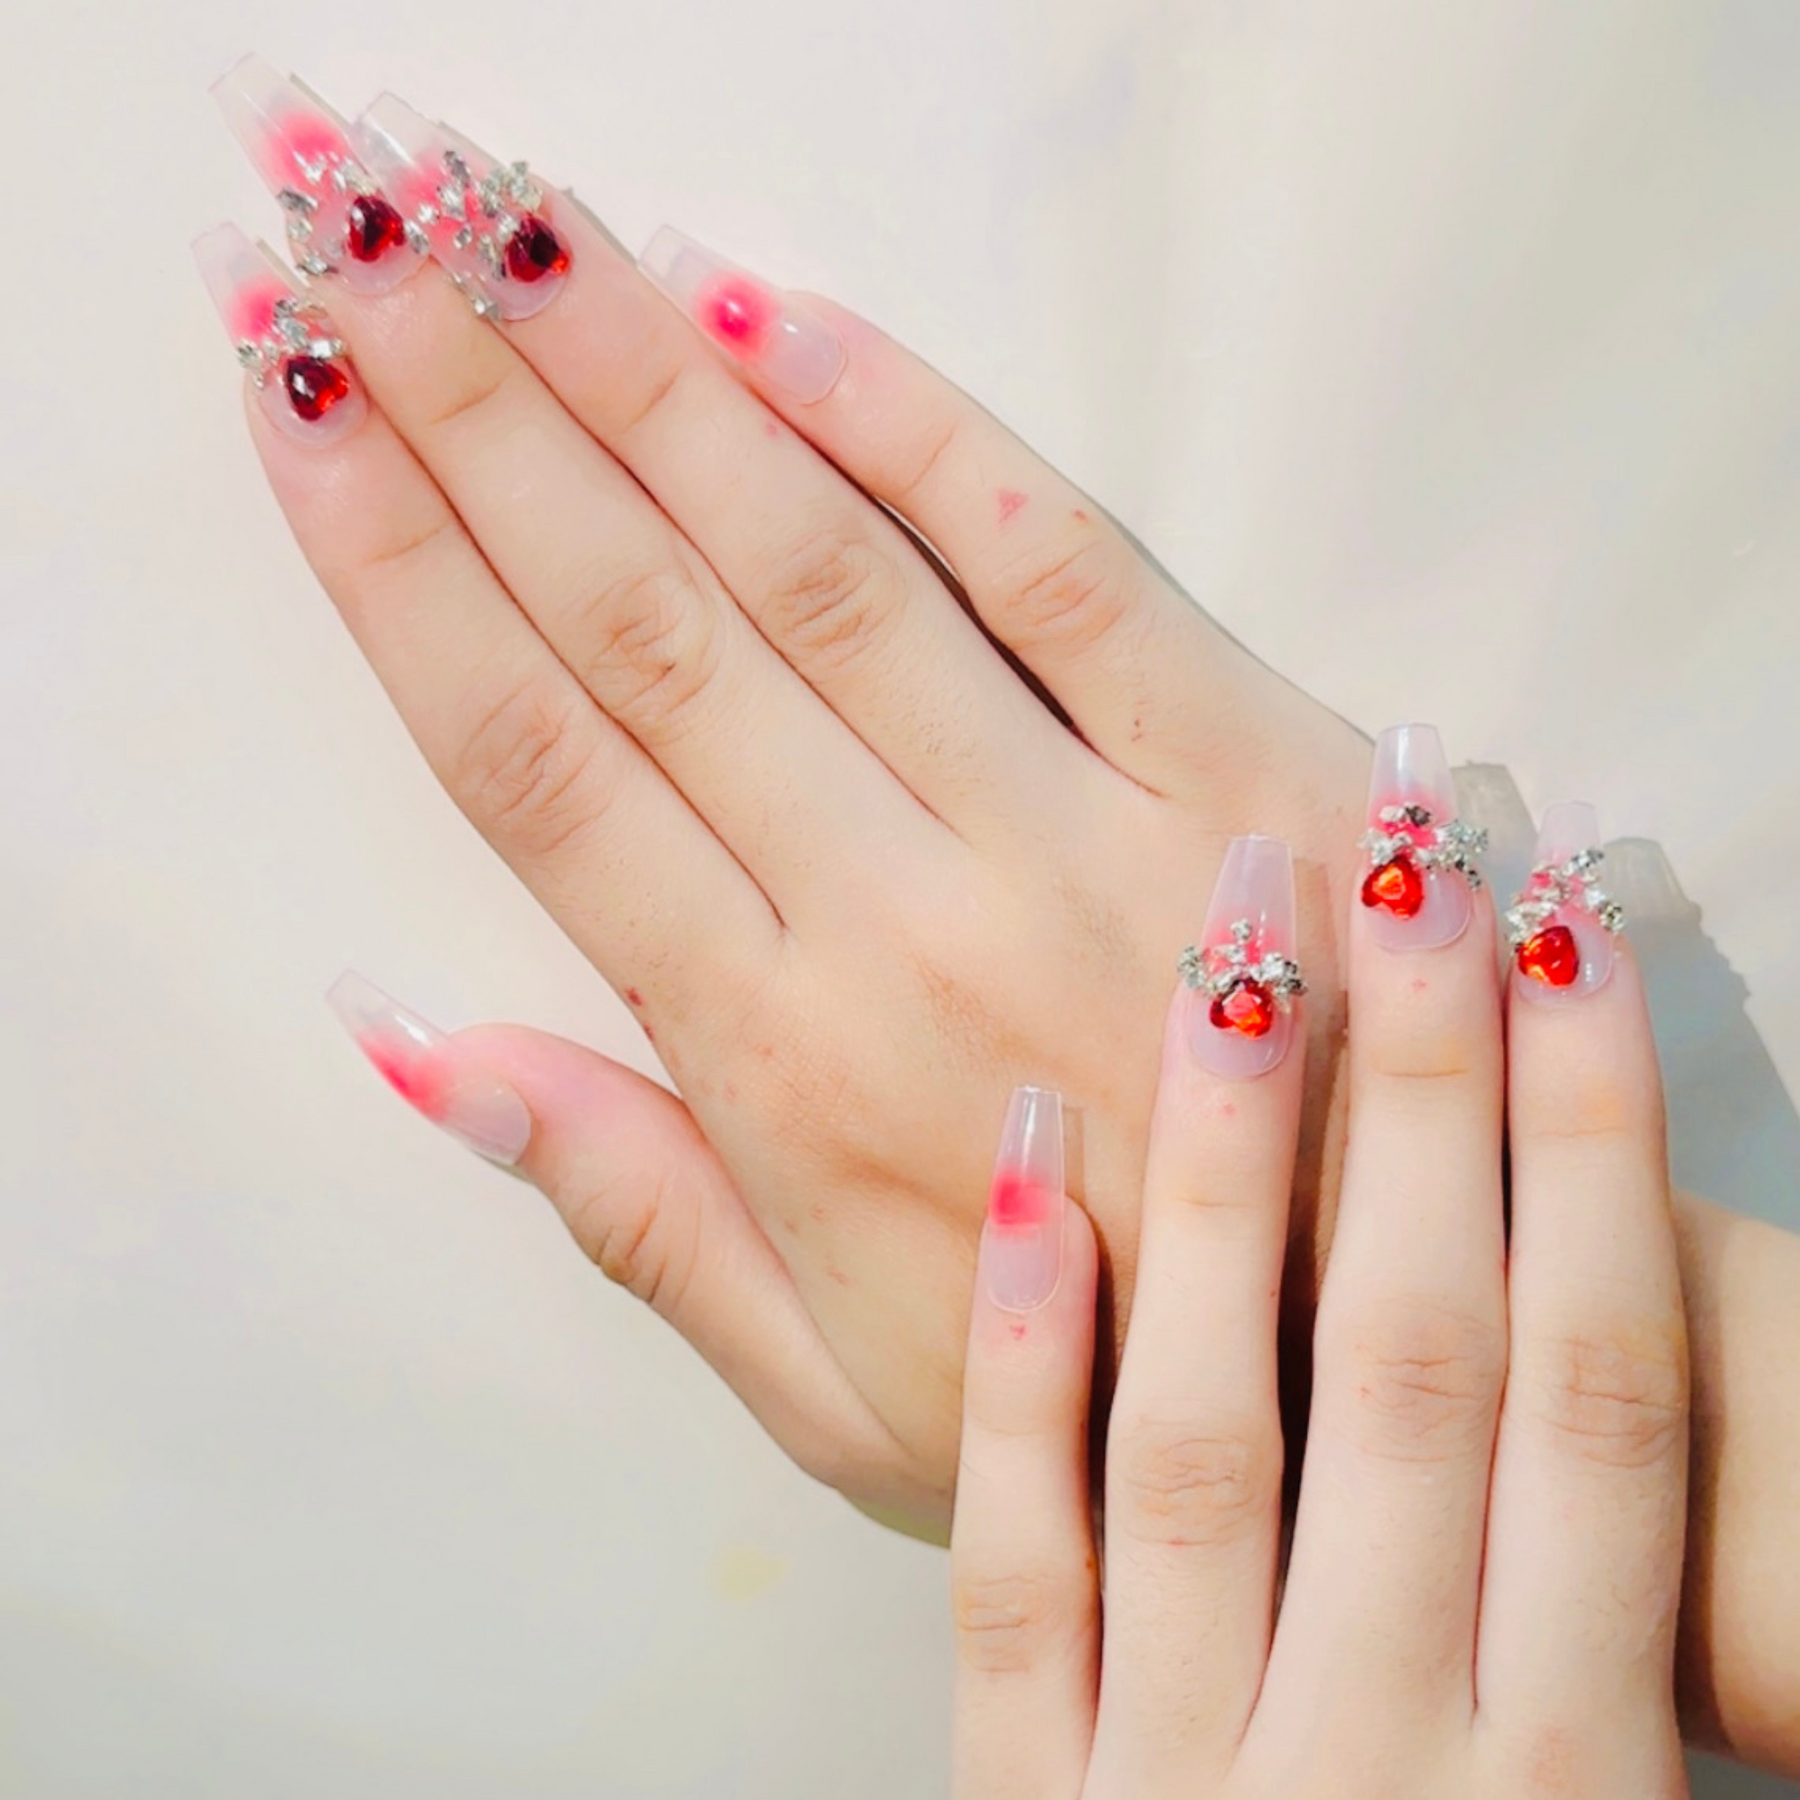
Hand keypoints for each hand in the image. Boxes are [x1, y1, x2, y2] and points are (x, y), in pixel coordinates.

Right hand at [203, 62, 1368, 1529]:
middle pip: (644, 623)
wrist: (1407, 1378)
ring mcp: (1084, 830)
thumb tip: (426, 1050)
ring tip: (507, 227)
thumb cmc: (1115, 1396)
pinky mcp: (1251, 758)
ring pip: (818, 564)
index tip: (295, 409)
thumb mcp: (839, 1396)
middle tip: (346, 231)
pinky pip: (1060, 560)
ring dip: (647, 378)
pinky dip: (921, 426)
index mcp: (783, 1072)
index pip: (538, 772)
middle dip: (477, 413)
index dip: (397, 573)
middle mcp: (906, 925)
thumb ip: (638, 1216)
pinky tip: (781, 312)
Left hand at [950, 832, 1687, 1797]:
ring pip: (1220, 1413)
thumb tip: (1620, 1371)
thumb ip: (1607, 1634)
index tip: (1571, 929)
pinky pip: (1019, 1559)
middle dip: (1432, 1095)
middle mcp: (1398, 1745)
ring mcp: (1190, 1766)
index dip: (1600, 1151)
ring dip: (1230, 1174)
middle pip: (1420, 1353)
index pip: (1596, 1388)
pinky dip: (1023, 1363)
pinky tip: (1023, 1168)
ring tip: (1230, 945)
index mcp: (1573, 1764)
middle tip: (1407, 849)